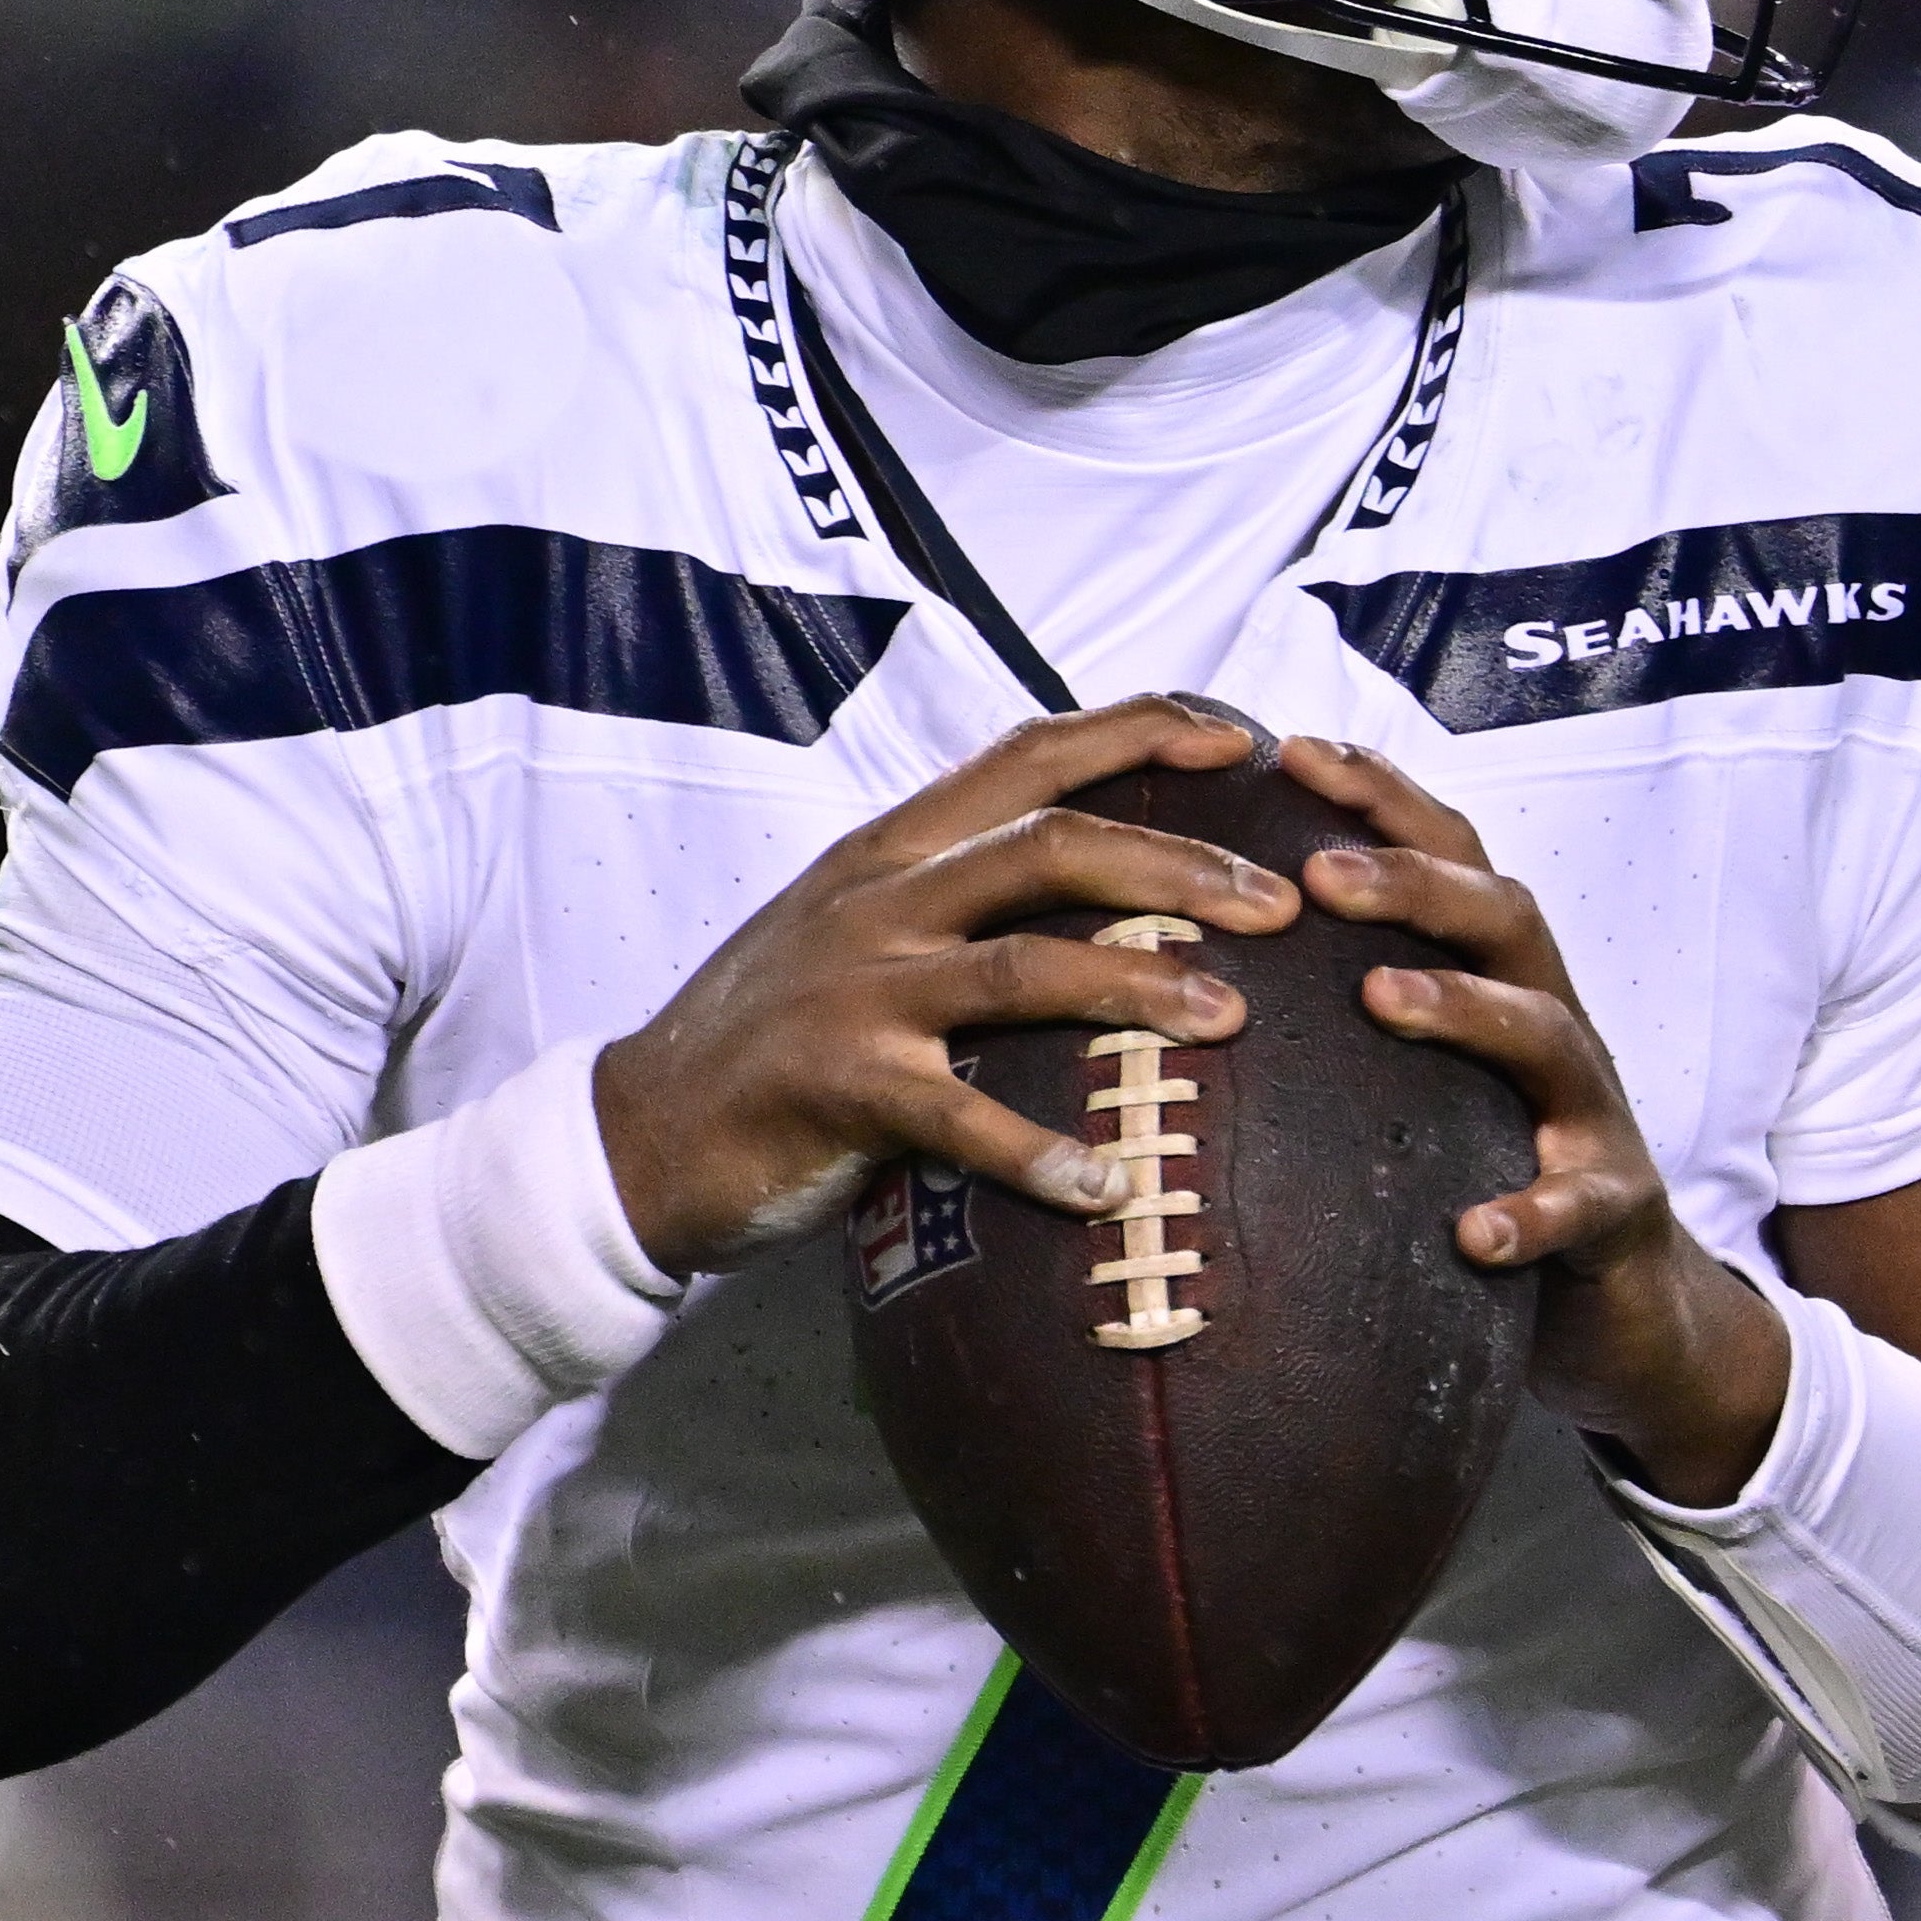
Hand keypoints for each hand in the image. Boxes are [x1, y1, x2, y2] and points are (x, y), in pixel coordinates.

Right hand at [595, 699, 1302, 1275]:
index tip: (1241, 737)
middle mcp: (879, 899)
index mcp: (891, 848)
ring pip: (1024, 967)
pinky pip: (958, 1117)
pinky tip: (1109, 1188)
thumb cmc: (774, 1034)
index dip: (1139, 732)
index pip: (1027, 755)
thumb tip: (1101, 872)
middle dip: (1181, 866)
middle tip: (1283, 906)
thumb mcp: (855, 928)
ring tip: (1233, 1021)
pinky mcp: (838, 1088)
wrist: (638, 1132)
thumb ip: (956, 889)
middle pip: (1052, 847)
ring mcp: (857, 990)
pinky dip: (1038, 1153)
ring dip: (1139, 989)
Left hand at [1280, 737, 1791, 1504]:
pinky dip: (1531, 1211)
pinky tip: (1473, 1233)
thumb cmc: (1487, 1166)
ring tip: (1382, 999)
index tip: (1286, 749)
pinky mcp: (1618, 1208)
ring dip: (1464, 1006)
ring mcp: (1592, 1111)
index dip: (1377, 794)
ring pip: (1546, 1031)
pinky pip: (1582, 1204)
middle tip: (1316, 872)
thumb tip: (1178, 956)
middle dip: (1412, 882)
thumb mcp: (1417, 1076)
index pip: (1446, 854)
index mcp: (1498, 974)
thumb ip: (1340, 1009)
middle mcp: (1551, 1017)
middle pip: (1500, 913)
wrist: (1623, 1302)